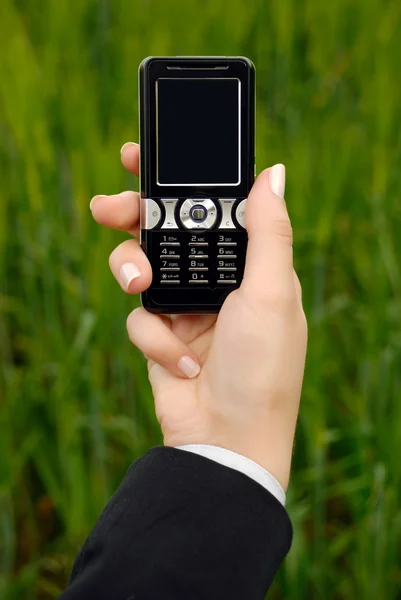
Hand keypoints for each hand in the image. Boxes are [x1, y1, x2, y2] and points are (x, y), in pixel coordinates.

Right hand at [90, 142, 306, 490]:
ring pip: (140, 266)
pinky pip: (139, 318)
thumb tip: (275, 172)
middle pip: (165, 231)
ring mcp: (186, 308)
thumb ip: (269, 230)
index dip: (177, 182)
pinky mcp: (161, 336)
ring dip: (132, 272)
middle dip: (134, 217)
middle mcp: (216, 281)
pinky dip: (155, 339)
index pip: (210, 208)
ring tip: (137, 284)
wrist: (227, 439)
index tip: (143, 158)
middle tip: (109, 207)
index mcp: (248, 264)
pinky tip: (181, 362)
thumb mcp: (272, 291)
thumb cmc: (262, 366)